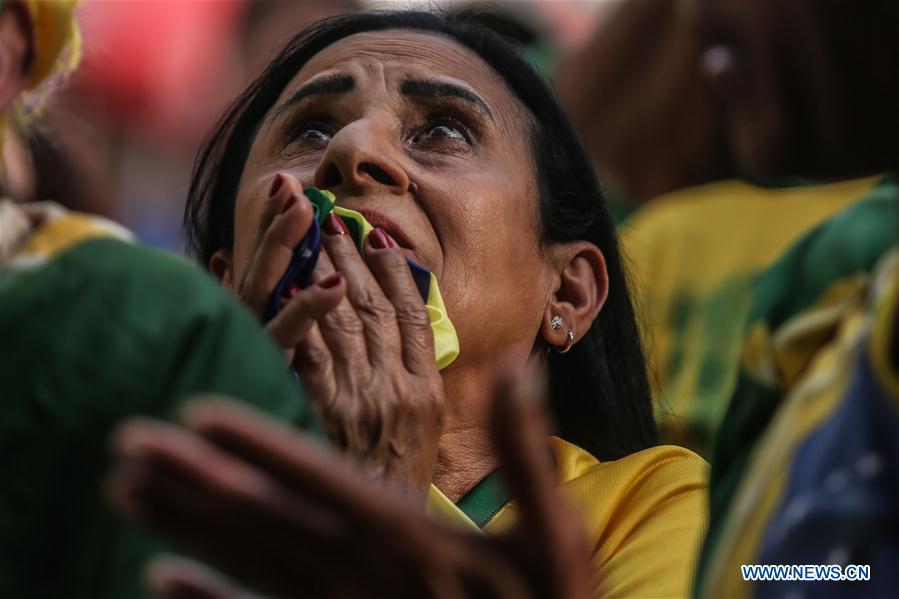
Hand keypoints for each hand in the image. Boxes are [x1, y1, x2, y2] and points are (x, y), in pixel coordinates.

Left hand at [107, 365, 593, 598]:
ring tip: (125, 491)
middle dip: (195, 478)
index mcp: (413, 540)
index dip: (260, 448)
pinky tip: (158, 581)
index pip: (322, 483)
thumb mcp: (557, 535)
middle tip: (127, 442)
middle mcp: (365, 575)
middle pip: (268, 520)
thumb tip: (520, 367)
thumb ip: (528, 453)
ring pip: (252, 564)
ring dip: (185, 528)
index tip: (197, 414)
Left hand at [234, 172, 444, 490]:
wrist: (388, 556)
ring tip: (310, 231)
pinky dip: (300, 310)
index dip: (397, 273)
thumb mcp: (431, 442)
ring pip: (342, 318)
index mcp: (428, 394)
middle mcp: (398, 390)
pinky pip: (310, 349)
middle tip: (334, 218)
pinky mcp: (325, 413)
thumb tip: (440, 347)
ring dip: (323, 269)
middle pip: (373, 307)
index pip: (413, 317)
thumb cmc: (403, 499)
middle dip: (351, 258)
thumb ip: (427, 388)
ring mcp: (361, 399)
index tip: (381, 239)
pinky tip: (289, 279)